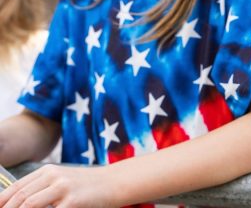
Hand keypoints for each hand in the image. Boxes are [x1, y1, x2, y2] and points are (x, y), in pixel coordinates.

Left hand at [0, 164, 116, 207]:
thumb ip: (43, 188)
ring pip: (29, 205)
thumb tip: (21, 202)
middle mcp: (54, 177)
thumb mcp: (64, 180)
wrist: (115, 183)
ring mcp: (63, 188)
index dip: (3, 201)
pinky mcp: (73, 201)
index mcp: (49, 171)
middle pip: (20, 197)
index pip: (16, 187)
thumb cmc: (88, 185)